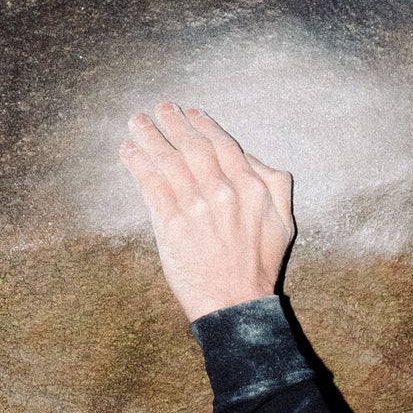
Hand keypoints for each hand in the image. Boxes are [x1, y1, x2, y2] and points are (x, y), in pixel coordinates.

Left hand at [119, 103, 295, 321]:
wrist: (236, 303)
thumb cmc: (259, 266)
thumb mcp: (284, 221)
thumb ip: (275, 184)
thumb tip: (254, 160)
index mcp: (251, 186)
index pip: (223, 144)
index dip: (204, 125)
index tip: (191, 113)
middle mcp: (222, 190)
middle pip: (192, 146)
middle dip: (173, 123)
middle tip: (160, 109)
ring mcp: (195, 206)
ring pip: (168, 160)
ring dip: (150, 137)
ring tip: (136, 122)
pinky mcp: (172, 224)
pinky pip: (151, 184)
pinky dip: (138, 164)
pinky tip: (128, 151)